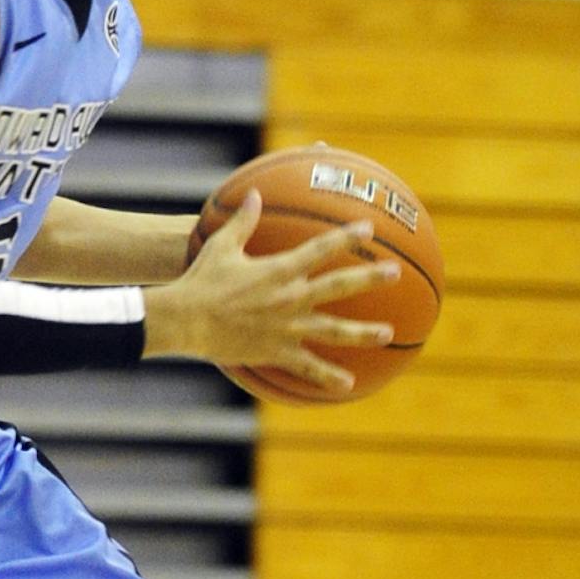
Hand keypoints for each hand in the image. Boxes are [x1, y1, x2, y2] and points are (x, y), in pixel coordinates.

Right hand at [144, 191, 397, 392]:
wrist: (185, 320)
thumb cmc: (200, 281)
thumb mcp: (221, 245)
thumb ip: (243, 220)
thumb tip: (254, 193)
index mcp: (280, 270)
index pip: (321, 248)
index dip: (347, 236)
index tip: (369, 228)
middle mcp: (290, 297)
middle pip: (340, 286)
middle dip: (370, 278)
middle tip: (394, 273)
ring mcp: (287, 327)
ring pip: (334, 330)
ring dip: (363, 332)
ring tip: (387, 333)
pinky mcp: (276, 351)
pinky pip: (307, 366)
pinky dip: (328, 376)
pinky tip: (348, 385)